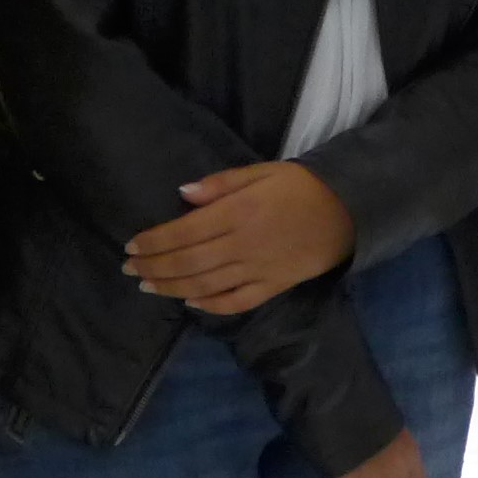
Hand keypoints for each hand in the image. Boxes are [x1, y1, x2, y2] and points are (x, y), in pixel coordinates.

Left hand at [122, 162, 353, 314]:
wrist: (348, 211)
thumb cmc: (301, 185)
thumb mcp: (262, 171)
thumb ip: (221, 183)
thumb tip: (182, 194)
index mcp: (238, 212)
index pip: (184, 232)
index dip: (153, 242)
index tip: (130, 247)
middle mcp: (243, 245)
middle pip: (188, 262)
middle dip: (154, 267)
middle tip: (129, 270)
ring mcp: (258, 270)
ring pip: (205, 285)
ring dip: (171, 287)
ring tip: (147, 286)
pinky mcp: (273, 287)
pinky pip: (237, 302)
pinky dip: (211, 305)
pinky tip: (190, 302)